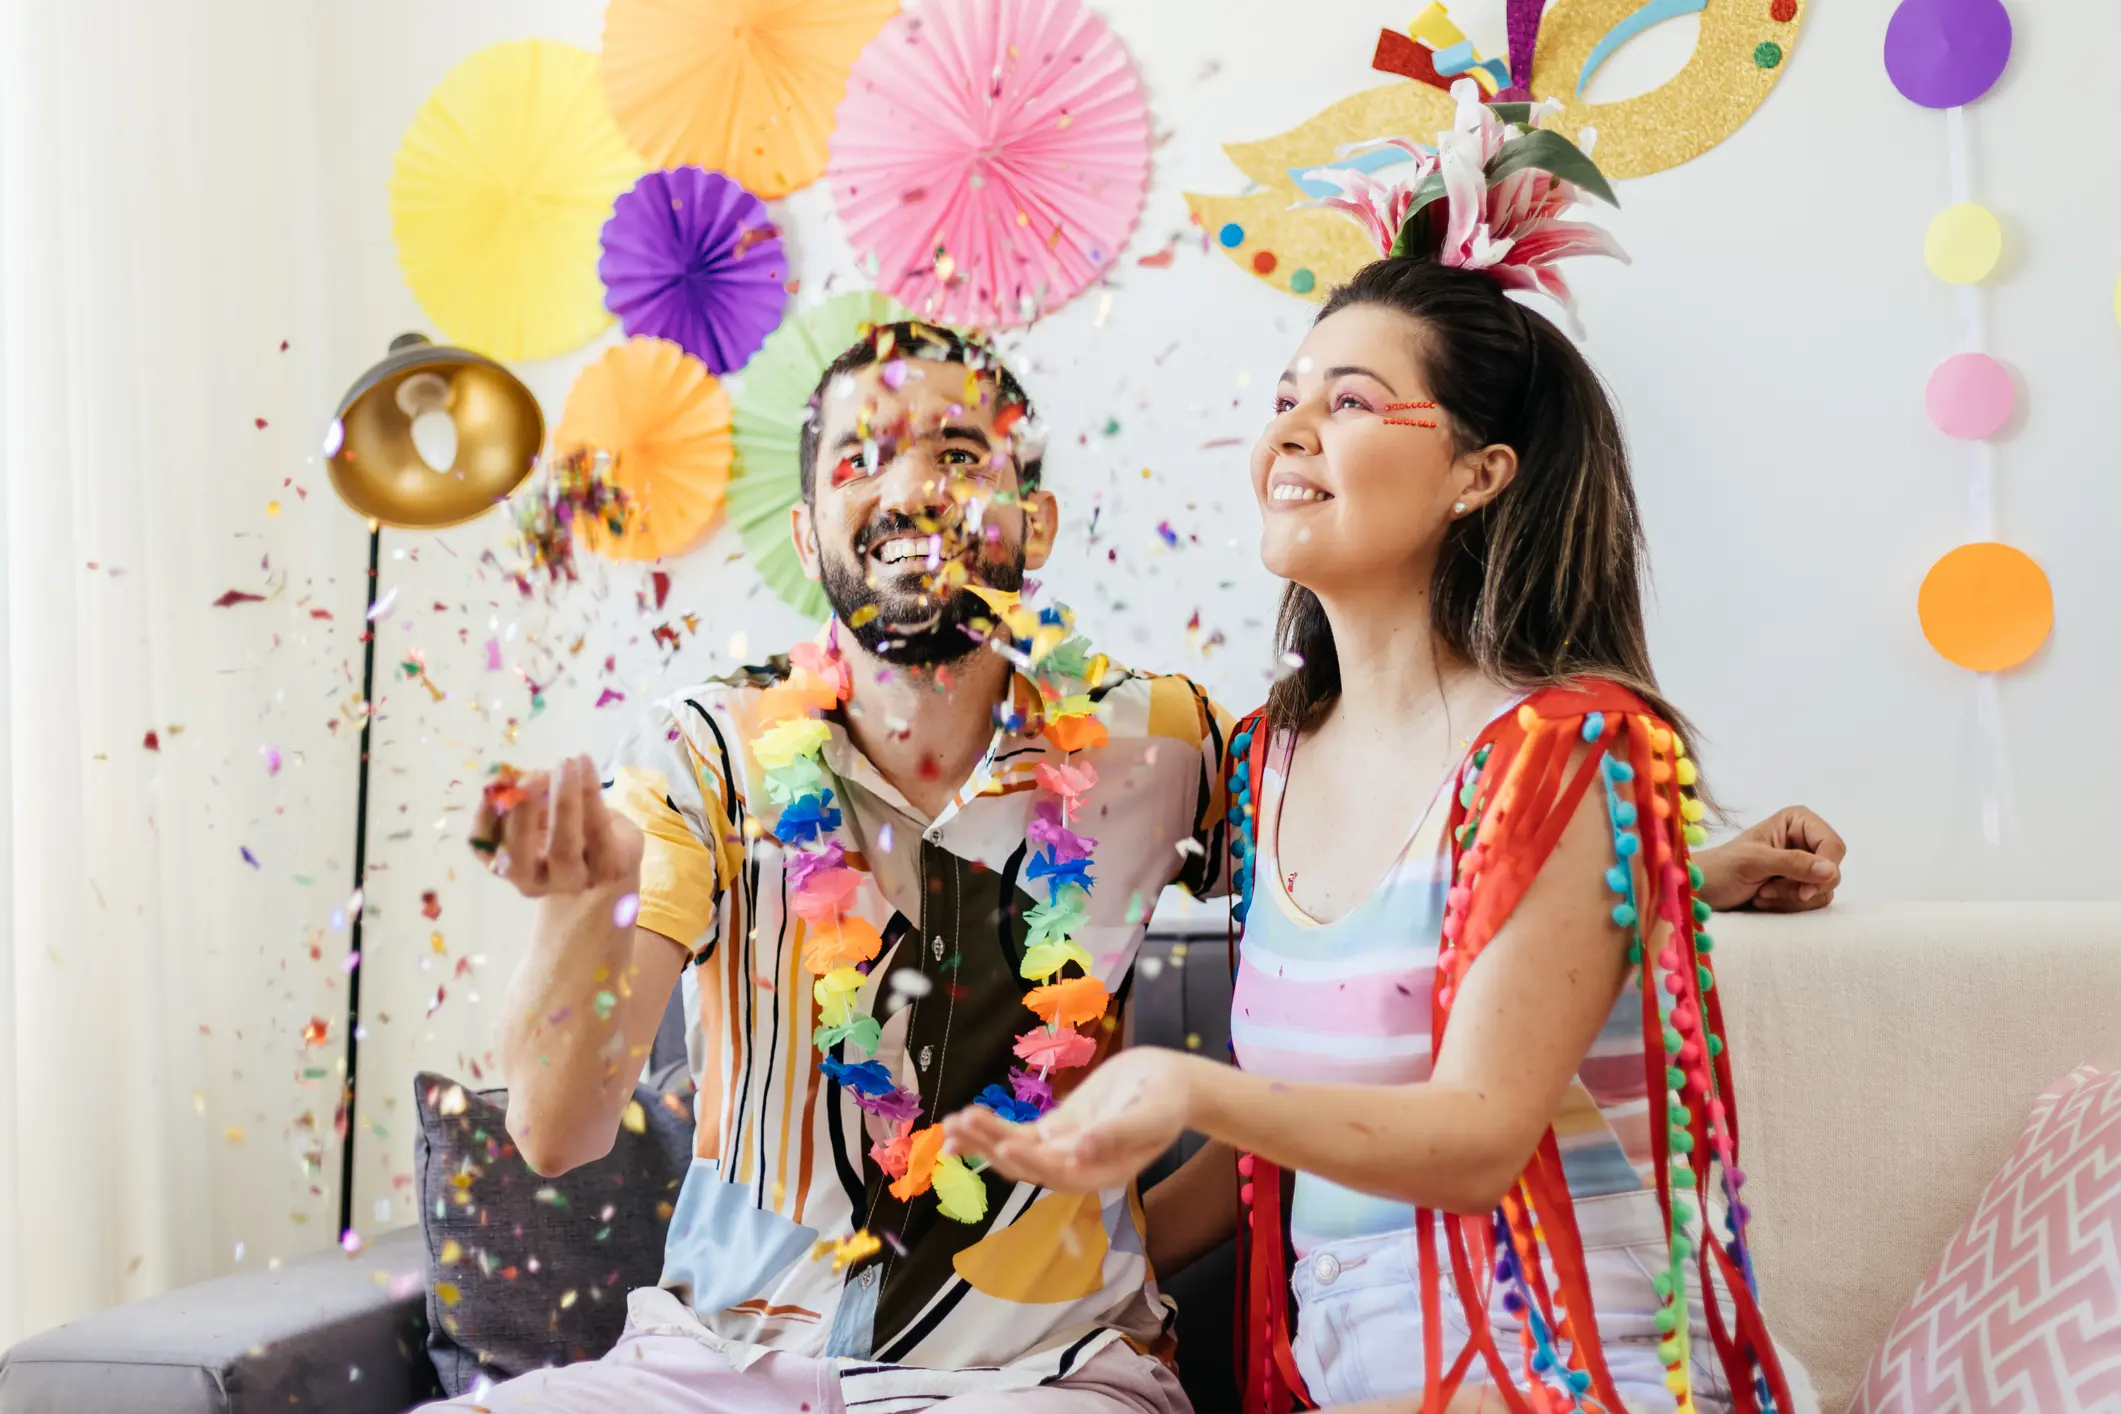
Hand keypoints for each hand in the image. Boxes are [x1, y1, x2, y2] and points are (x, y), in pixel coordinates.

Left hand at [472, 755, 643, 898]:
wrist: (573, 869)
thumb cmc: (601, 839)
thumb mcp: (615, 821)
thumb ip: (595, 803)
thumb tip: (569, 768)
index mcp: (604, 869)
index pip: (598, 835)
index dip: (589, 795)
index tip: (582, 759)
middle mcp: (563, 883)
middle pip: (561, 853)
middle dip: (562, 804)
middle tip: (561, 765)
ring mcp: (526, 878)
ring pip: (516, 854)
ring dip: (521, 808)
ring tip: (529, 774)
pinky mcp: (497, 867)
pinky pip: (483, 844)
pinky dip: (485, 812)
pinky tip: (501, 782)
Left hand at [943, 1047, 1198, 1193]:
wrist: (1171, 1082)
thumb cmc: (1166, 1098)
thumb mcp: (1150, 1114)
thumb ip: (1118, 1134)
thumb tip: (1081, 1150)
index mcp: (1102, 1173)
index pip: (1060, 1172)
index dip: (1032, 1160)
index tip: (1006, 1141)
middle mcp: (1078, 1169)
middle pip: (1028, 1164)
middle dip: (993, 1146)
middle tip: (961, 1124)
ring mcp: (1065, 1150)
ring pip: (1017, 1151)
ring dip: (984, 1139)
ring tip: (952, 1123)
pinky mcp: (1057, 1131)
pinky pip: (1020, 1134)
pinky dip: (993, 1128)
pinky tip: (965, 1120)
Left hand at [1694, 806, 1845, 912]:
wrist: (1700, 890)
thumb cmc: (1721, 869)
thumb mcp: (1755, 862)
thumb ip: (1793, 863)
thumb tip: (1831, 870)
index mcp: (1798, 821)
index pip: (1833, 846)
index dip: (1825, 870)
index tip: (1804, 891)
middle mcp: (1805, 840)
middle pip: (1832, 870)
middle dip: (1801, 887)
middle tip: (1768, 890)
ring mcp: (1804, 865)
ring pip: (1823, 890)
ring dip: (1790, 898)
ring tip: (1760, 893)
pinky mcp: (1799, 886)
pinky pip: (1812, 902)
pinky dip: (1787, 905)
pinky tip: (1762, 899)